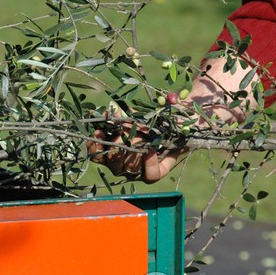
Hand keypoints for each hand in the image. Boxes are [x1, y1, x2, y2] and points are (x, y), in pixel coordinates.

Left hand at [88, 58, 255, 181]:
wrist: (156, 116)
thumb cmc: (173, 119)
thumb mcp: (178, 117)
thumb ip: (177, 112)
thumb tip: (172, 99)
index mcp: (158, 166)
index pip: (152, 175)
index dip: (149, 165)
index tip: (151, 149)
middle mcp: (138, 168)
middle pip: (129, 167)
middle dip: (131, 147)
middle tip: (132, 132)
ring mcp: (122, 161)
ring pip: (113, 162)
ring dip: (113, 145)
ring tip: (113, 130)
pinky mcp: (109, 151)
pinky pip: (98, 154)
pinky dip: (97, 143)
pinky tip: (97, 130)